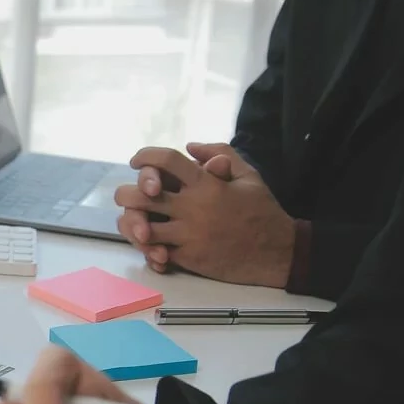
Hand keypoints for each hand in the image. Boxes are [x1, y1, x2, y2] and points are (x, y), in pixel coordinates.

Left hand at [113, 143, 294, 286]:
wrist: (278, 252)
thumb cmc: (262, 211)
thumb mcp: (248, 176)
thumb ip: (220, 154)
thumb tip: (190, 145)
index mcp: (206, 183)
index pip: (165, 161)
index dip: (145, 156)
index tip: (136, 161)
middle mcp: (193, 207)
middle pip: (141, 196)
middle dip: (126, 194)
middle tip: (127, 195)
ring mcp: (188, 234)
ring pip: (142, 227)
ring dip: (133, 224)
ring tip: (134, 220)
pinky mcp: (189, 258)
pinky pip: (155, 253)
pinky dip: (148, 249)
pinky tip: (150, 244)